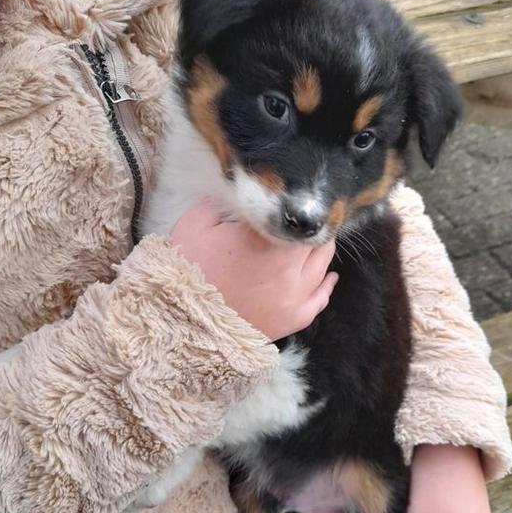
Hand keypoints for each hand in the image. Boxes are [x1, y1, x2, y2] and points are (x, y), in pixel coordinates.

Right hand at [170, 200, 337, 340]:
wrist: (181, 322)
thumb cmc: (187, 272)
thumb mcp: (196, 224)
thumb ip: (223, 202)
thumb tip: (240, 190)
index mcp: (268, 239)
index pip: (300, 216)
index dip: (298, 206)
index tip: (294, 201)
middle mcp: (289, 268)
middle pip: (316, 240)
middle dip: (310, 229)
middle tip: (304, 221)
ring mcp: (294, 297)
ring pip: (322, 267)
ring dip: (320, 252)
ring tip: (317, 242)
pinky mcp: (292, 320)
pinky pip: (319, 300)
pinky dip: (326, 286)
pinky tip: (330, 277)